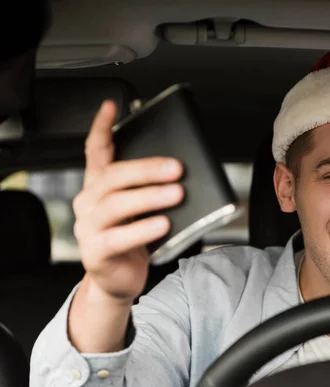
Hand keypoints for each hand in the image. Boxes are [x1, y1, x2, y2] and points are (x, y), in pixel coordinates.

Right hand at [73, 100, 184, 302]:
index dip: (102, 127)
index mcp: (99, 188)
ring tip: (175, 194)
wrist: (118, 281)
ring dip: (149, 196)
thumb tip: (183, 173)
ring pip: (116, 204)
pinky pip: (119, 237)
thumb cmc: (133, 241)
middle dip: (147, 169)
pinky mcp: (96, 251)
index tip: (111, 105)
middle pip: (113, 176)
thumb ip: (152, 190)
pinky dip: (143, 229)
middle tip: (176, 168)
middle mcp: (89, 203)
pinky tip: (163, 224)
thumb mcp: (141, 210)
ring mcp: (89, 228)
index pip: (96, 151)